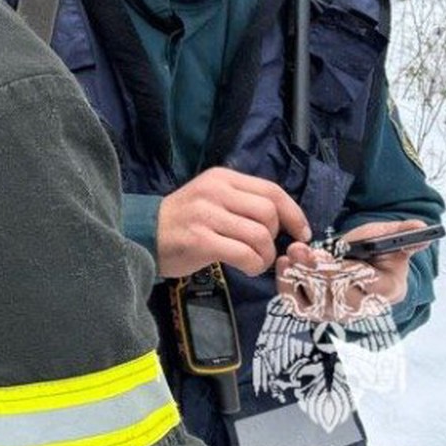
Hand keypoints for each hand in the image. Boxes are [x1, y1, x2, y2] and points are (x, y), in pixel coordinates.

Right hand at [155, 168, 310, 277]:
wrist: (143, 233)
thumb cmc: (183, 220)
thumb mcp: (211, 198)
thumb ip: (242, 201)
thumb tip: (284, 219)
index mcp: (221, 178)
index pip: (271, 190)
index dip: (294, 213)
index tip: (302, 233)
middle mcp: (215, 192)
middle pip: (269, 213)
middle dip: (276, 237)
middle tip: (263, 249)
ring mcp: (206, 215)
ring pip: (260, 235)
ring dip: (265, 255)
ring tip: (254, 261)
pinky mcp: (200, 240)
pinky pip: (244, 254)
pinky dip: (253, 265)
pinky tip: (244, 268)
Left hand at [276, 220, 429, 308]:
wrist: (353, 262)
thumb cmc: (371, 251)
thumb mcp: (386, 238)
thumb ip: (401, 234)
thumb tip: (422, 227)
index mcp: (387, 290)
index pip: (365, 285)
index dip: (342, 271)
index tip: (321, 254)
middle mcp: (364, 308)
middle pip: (340, 299)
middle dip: (316, 273)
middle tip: (297, 250)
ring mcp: (339, 314)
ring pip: (318, 305)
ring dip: (299, 278)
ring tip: (289, 255)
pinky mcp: (317, 314)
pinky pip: (299, 308)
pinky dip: (288, 289)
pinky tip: (284, 267)